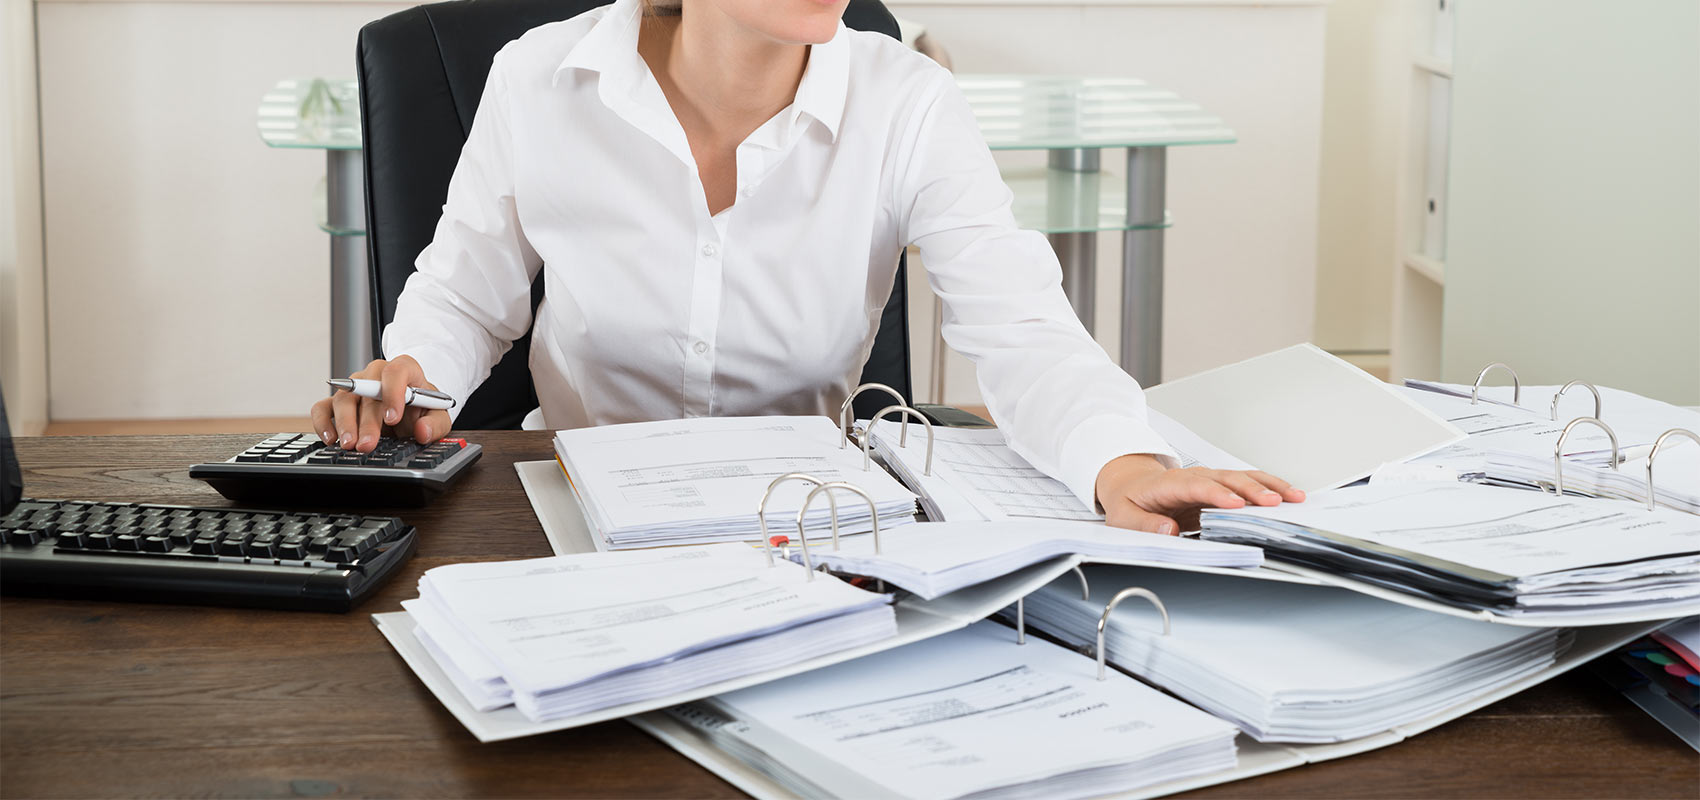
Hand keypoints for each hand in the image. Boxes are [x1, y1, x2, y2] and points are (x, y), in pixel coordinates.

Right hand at [309, 355, 450, 452]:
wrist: (410, 406)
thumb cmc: (422, 407)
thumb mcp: (438, 414)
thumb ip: (435, 423)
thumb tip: (422, 431)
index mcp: (404, 369)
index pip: (396, 371)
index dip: (393, 393)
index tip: (393, 418)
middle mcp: (375, 374)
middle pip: (367, 391)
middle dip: (367, 421)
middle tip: (368, 444)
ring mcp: (355, 386)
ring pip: (343, 399)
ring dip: (345, 424)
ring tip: (349, 445)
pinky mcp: (338, 401)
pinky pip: (323, 407)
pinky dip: (323, 422)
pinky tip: (331, 439)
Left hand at [1094, 454, 1303, 534]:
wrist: (1130, 483)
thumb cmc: (1128, 501)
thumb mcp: (1122, 516)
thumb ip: (1143, 524)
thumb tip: (1168, 530)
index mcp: (1168, 484)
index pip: (1196, 486)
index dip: (1217, 494)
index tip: (1236, 504)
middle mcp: (1193, 478)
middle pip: (1226, 480)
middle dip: (1251, 490)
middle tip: (1273, 503)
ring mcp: (1209, 481)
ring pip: (1242, 479)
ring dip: (1268, 487)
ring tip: (1293, 497)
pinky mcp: (1219, 489)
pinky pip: (1247, 486)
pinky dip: (1268, 489)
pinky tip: (1288, 495)